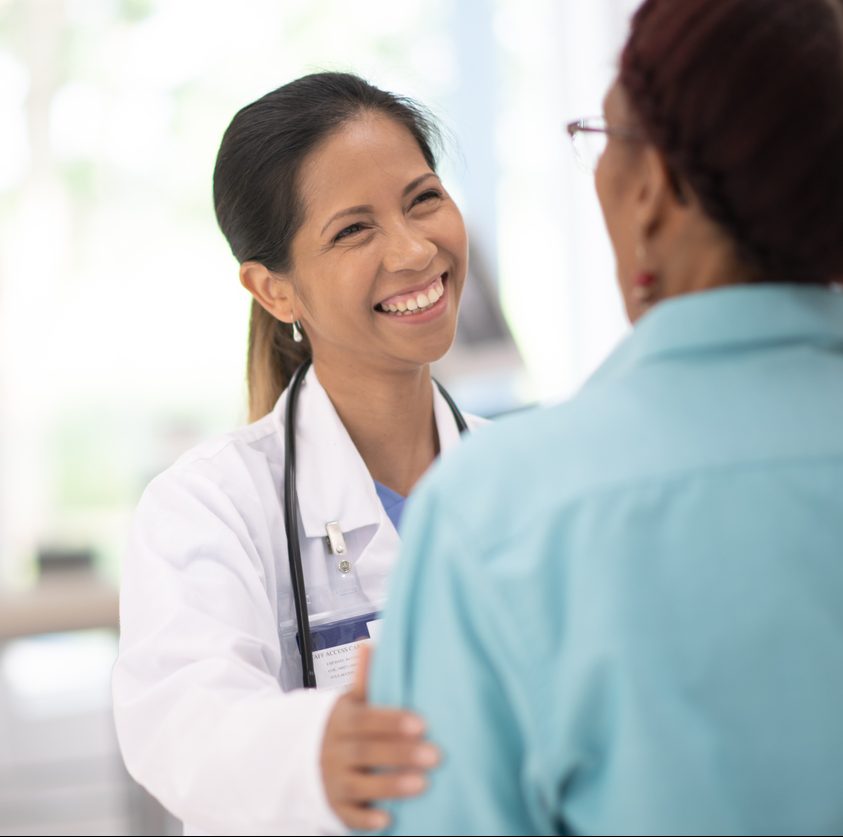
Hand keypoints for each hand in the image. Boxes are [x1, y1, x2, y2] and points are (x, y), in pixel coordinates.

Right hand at [320, 643, 439, 830]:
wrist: (293, 757)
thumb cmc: (336, 727)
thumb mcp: (346, 703)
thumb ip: (363, 679)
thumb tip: (368, 645)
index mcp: (340, 721)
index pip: (366, 720)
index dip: (392, 722)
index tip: (422, 724)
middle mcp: (333, 750)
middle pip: (366, 752)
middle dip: (400, 754)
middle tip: (436, 755)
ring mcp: (330, 780)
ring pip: (359, 784)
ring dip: (390, 785)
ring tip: (423, 784)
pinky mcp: (331, 806)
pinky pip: (346, 815)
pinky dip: (365, 819)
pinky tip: (388, 819)